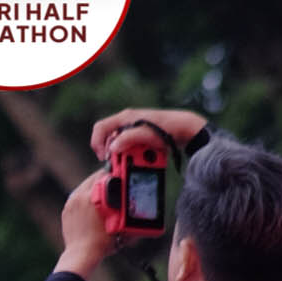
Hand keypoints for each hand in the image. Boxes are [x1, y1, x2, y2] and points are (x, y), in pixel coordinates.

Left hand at [57, 171, 117, 275]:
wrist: (81, 255)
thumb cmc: (101, 242)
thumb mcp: (119, 224)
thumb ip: (126, 210)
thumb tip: (137, 203)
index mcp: (91, 196)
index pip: (103, 174)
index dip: (113, 172)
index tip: (119, 172)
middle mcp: (78, 196)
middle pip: (93, 178)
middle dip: (103, 179)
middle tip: (113, 181)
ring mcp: (71, 203)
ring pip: (84, 187)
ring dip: (94, 187)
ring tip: (104, 192)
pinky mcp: (66, 210)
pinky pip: (77, 197)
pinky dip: (85, 197)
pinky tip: (93, 203)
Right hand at [89, 105, 205, 159]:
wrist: (184, 128)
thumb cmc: (166, 127)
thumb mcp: (146, 135)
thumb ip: (128, 139)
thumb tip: (112, 148)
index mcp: (125, 118)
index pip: (100, 128)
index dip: (97, 143)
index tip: (104, 157)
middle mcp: (126, 122)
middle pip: (109, 140)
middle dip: (113, 153)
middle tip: (121, 162)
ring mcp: (132, 130)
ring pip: (119, 146)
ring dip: (124, 156)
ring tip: (136, 160)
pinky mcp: (138, 136)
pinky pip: (128, 148)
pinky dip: (132, 155)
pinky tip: (142, 157)